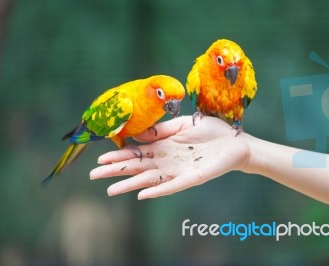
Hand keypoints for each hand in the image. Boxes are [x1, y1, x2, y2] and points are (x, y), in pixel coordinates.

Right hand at [90, 116, 249, 198]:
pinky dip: (157, 191)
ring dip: (130, 185)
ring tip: (111, 190)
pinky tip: (142, 195)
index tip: (100, 160)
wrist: (234, 140)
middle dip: (116, 171)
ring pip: (149, 179)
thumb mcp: (183, 124)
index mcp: (164, 146)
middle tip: (94, 176)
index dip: (118, 156)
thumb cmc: (210, 130)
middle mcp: (166, 160)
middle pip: (137, 167)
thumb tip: (139, 134)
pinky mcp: (191, 178)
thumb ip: (162, 129)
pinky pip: (172, 186)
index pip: (136, 153)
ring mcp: (178, 170)